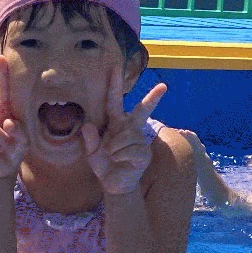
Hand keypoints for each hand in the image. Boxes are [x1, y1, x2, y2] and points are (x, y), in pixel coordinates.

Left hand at [83, 60, 166, 196]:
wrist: (114, 184)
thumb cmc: (104, 164)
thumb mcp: (91, 153)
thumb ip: (89, 140)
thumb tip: (88, 125)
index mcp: (116, 124)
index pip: (114, 102)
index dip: (114, 86)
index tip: (115, 68)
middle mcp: (130, 129)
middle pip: (142, 110)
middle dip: (153, 98)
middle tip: (163, 86)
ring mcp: (139, 141)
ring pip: (125, 137)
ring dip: (113, 148)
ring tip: (112, 156)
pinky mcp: (144, 153)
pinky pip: (130, 149)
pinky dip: (120, 156)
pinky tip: (120, 161)